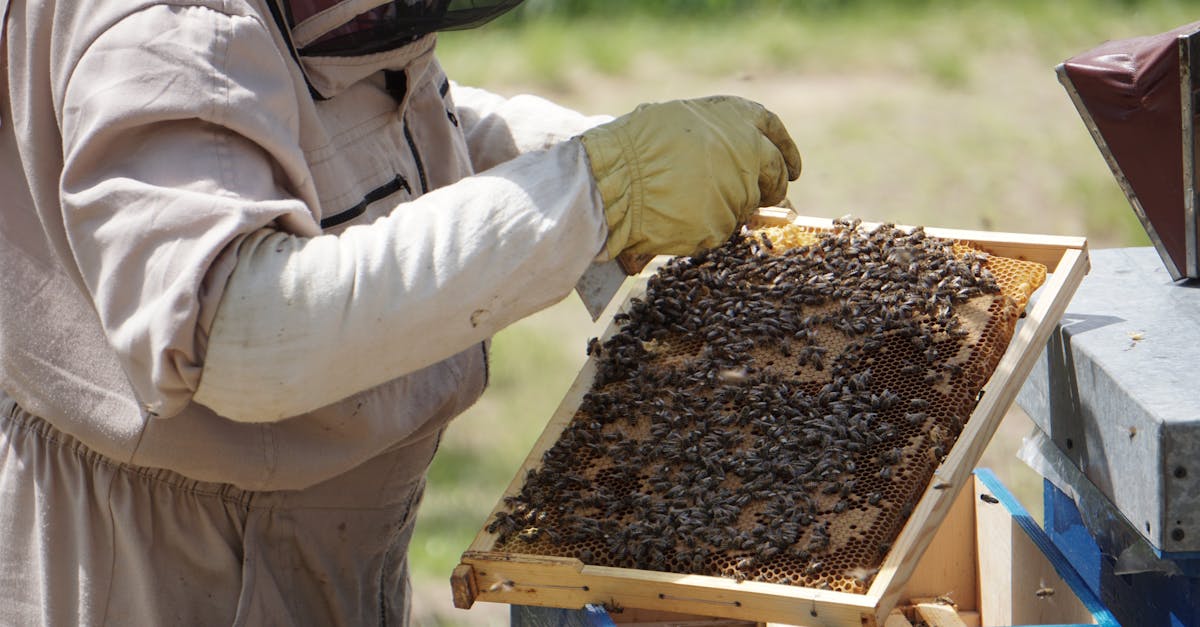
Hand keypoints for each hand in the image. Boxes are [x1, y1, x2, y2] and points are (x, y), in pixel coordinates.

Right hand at [580, 95, 800, 257]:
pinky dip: (704, 226)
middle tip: (760, 196)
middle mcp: (747, 150)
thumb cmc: (636, 145)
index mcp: (737, 117)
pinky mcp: (722, 223)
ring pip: (744, 205)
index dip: (785, 150)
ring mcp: (738, 189)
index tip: (791, 167)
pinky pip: (720, 229)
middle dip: (770, 186)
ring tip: (686, 200)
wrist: (612, 178)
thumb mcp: (680, 120)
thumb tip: (738, 154)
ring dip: (726, 206)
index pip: (773, 132)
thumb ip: (716, 134)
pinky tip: (678, 216)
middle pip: (772, 173)